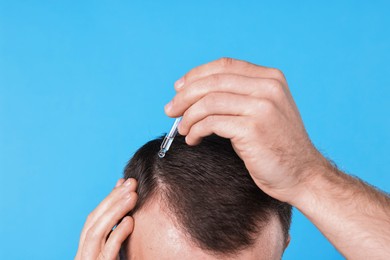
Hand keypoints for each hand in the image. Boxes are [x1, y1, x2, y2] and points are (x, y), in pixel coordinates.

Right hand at [75, 178, 137, 259]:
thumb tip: (123, 196)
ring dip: (115, 211)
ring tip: (133, 196)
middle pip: (93, 221)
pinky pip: (106, 252)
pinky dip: (117, 234)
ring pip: (96, 233)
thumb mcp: (115, 248)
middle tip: (131, 183)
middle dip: (113, 199)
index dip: (110, 198)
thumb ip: (117, 228)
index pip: (94, 218)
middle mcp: (84, 254)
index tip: (126, 182)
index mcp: (86, 248)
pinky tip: (129, 221)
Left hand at [165, 58, 326, 202]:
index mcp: (270, 78)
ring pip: (208, 101)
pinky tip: (193, 139)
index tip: (179, 88)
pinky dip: (195, 130)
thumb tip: (196, 93)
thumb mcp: (264, 110)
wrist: (303, 174)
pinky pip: (211, 122)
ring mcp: (262, 106)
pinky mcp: (252, 128)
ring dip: (188, 116)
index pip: (224, 65)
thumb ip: (239, 96)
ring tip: (183, 130)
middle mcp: (268, 87)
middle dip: (185, 96)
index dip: (197, 74)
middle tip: (170, 110)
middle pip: (212, 81)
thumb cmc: (277, 146)